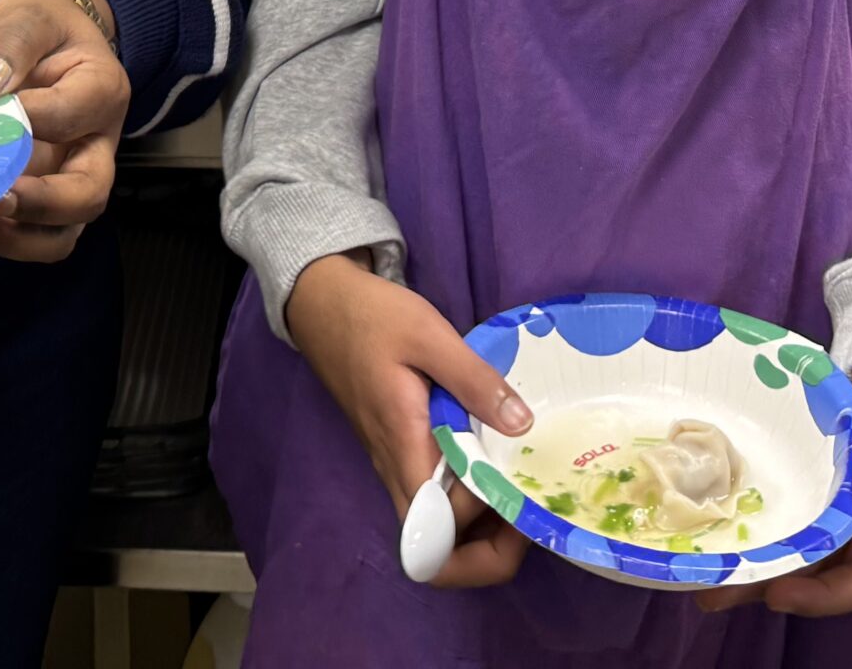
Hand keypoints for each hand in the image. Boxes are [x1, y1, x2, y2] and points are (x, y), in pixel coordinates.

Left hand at [0, 0, 127, 262]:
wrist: (43, 41)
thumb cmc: (41, 27)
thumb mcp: (28, 18)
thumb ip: (11, 46)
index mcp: (103, 92)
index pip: (71, 116)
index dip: (27, 119)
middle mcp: (96, 145)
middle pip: (87, 196)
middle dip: (37, 205)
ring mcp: (69, 179)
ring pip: (62, 234)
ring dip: (15, 238)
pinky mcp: (40, 198)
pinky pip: (26, 236)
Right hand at [284, 251, 533, 589]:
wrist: (321, 302)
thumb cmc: (372, 317)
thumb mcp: (429, 335)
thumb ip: (474, 381)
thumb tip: (522, 426)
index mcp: (403, 446)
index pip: (440, 532)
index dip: (484, 534)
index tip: (525, 501)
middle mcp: (394, 466)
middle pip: (437, 547)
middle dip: (488, 548)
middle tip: (530, 507)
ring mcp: (391, 459)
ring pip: (435, 523)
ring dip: (480, 522)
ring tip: (522, 484)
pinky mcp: (394, 446)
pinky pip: (431, 492)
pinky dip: (466, 493)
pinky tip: (495, 457)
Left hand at [698, 353, 851, 618]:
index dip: (824, 595)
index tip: (778, 593)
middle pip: (820, 575)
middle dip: (769, 589)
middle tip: (714, 595)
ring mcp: (839, 514)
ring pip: (799, 556)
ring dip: (755, 571)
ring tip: (704, 581)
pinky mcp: (817, 495)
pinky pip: (790, 524)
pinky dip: (759, 534)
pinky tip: (719, 532)